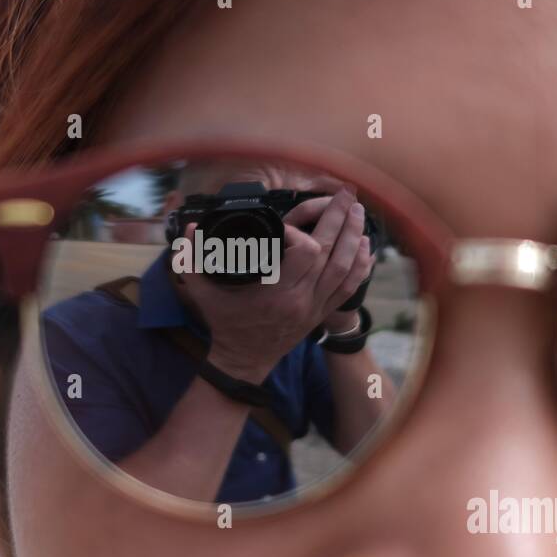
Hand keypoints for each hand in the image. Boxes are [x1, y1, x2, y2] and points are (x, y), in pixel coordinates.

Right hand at [179, 187, 373, 382]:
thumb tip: (190, 228)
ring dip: (353, 237)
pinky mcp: (322, 313)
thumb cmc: (225, 326)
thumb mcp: (203, 293)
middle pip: (330, 253)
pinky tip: (366, 246)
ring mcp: (315, 308)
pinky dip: (361, 266)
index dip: (299, 232)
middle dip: (339, 219)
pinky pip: (349, 288)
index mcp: (276, 293)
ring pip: (345, 268)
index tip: (285, 225)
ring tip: (357, 212)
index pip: (303, 252)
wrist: (243, 362)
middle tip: (344, 194)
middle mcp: (301, 300)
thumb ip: (192, 261)